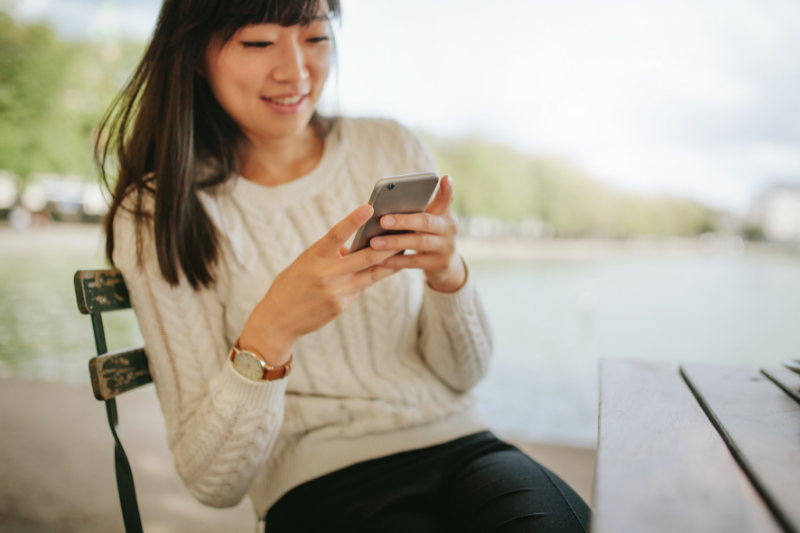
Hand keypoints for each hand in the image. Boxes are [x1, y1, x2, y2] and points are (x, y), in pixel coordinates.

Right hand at [239, 205, 399, 365]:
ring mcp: (336, 292)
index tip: (369, 207)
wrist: (278, 321)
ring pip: (371, 274)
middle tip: (404, 233)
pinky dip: (371, 277)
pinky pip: (361, 288)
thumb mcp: (305, 262)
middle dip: (387, 246)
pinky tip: (383, 270)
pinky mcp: (341, 305)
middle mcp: (326, 274)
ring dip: (389, 263)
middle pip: (365, 257)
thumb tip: (355, 249)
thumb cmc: (291, 285)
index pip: (336, 234)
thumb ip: (328, 254)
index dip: (353, 220)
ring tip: (403, 252)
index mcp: (314, 257)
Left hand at [369, 175, 465, 292]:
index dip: (447, 189)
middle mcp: (448, 228)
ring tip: (374, 242)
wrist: (444, 262)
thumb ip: (414, 209)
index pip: (447, 198)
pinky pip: (413, 262)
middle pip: (426, 222)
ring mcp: (445, 247)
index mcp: (444, 213)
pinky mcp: (438, 264)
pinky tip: (379, 260)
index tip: (445, 178)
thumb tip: (384, 202)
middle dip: (403, 221)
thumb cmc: (427, 233)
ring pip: (419, 242)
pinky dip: (395, 261)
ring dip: (395, 242)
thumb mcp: (428, 218)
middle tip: (382, 221)